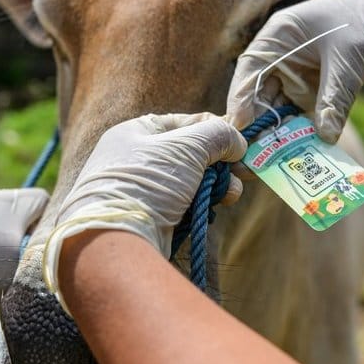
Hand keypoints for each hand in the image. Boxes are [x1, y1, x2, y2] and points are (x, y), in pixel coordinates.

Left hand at [42, 114, 245, 305]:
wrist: (117, 240)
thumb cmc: (149, 182)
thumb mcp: (187, 147)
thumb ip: (217, 135)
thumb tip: (237, 142)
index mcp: (136, 132)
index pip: (185, 123)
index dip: (215, 131)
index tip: (241, 145)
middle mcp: (136, 158)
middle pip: (191, 154)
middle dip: (221, 163)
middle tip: (246, 173)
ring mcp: (142, 189)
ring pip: (190, 181)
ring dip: (216, 186)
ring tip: (231, 194)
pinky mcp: (149, 218)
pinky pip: (182, 205)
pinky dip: (200, 206)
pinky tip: (211, 210)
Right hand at [227, 0, 363, 143]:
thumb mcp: (350, 57)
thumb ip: (336, 95)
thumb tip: (325, 137)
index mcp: (278, 37)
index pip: (249, 70)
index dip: (240, 100)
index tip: (238, 128)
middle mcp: (279, 58)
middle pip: (257, 96)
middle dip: (256, 127)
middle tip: (252, 157)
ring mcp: (294, 77)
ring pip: (277, 111)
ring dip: (276, 135)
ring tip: (269, 164)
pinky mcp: (311, 92)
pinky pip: (299, 117)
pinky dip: (298, 135)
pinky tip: (296, 156)